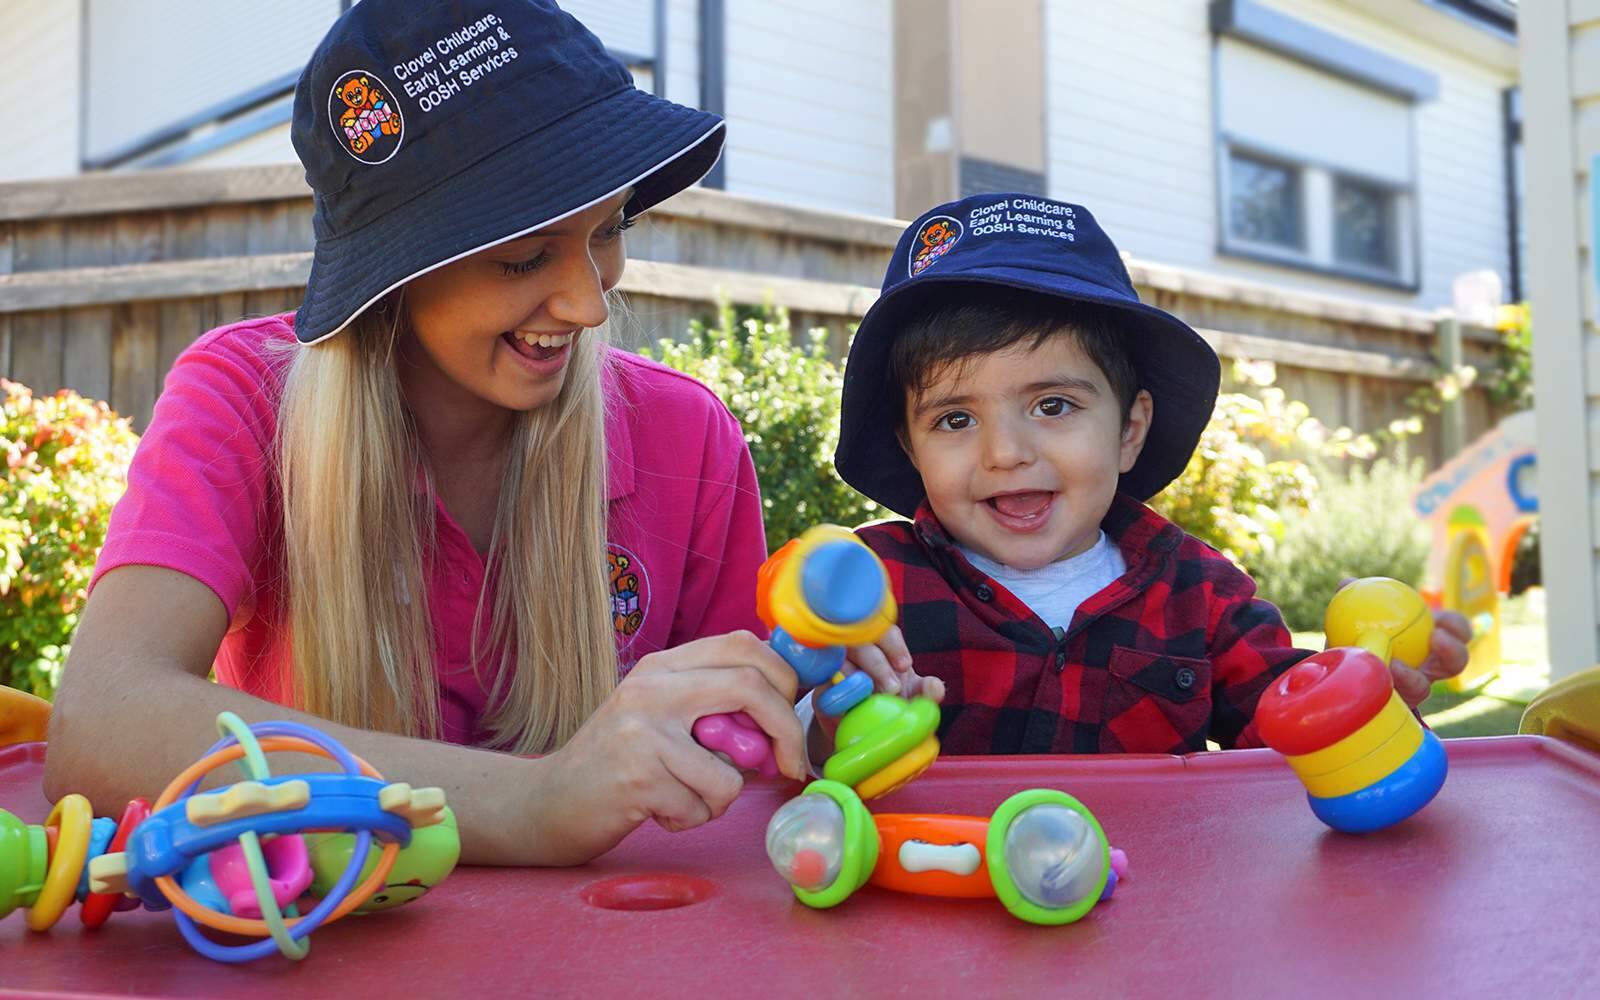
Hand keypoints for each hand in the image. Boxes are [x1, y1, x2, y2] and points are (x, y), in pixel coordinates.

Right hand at [530, 631, 804, 864]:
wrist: (545, 802)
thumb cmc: (615, 763)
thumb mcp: (661, 716)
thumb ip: (712, 708)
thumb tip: (781, 724)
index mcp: (663, 666)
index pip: (743, 646)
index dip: (784, 679)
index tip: (791, 719)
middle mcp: (652, 687)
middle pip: (751, 686)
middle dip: (786, 731)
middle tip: (788, 766)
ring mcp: (642, 730)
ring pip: (731, 770)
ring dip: (721, 797)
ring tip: (682, 796)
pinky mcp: (637, 777)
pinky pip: (702, 805)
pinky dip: (691, 818)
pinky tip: (657, 810)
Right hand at [811, 625, 945, 741]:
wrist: (864, 737)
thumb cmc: (889, 708)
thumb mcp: (913, 699)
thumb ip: (927, 691)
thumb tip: (934, 686)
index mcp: (877, 646)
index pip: (881, 629)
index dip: (893, 644)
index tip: (905, 666)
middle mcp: (852, 652)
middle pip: (857, 640)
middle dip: (878, 663)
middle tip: (893, 688)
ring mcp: (833, 670)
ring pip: (838, 658)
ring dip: (858, 676)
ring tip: (875, 697)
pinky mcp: (820, 692)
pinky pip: (824, 683)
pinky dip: (840, 689)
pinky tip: (853, 702)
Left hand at [1333, 578, 1471, 710]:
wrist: (1342, 666)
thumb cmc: (1360, 633)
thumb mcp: (1358, 615)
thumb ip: (1354, 599)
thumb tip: (1345, 582)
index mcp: (1429, 638)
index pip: (1455, 631)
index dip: (1456, 627)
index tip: (1442, 621)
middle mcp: (1427, 666)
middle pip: (1455, 662)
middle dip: (1453, 652)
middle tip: (1436, 639)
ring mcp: (1410, 688)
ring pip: (1422, 688)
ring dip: (1411, 677)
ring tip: (1392, 665)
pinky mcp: (1389, 705)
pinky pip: (1389, 699)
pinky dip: (1379, 687)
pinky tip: (1367, 677)